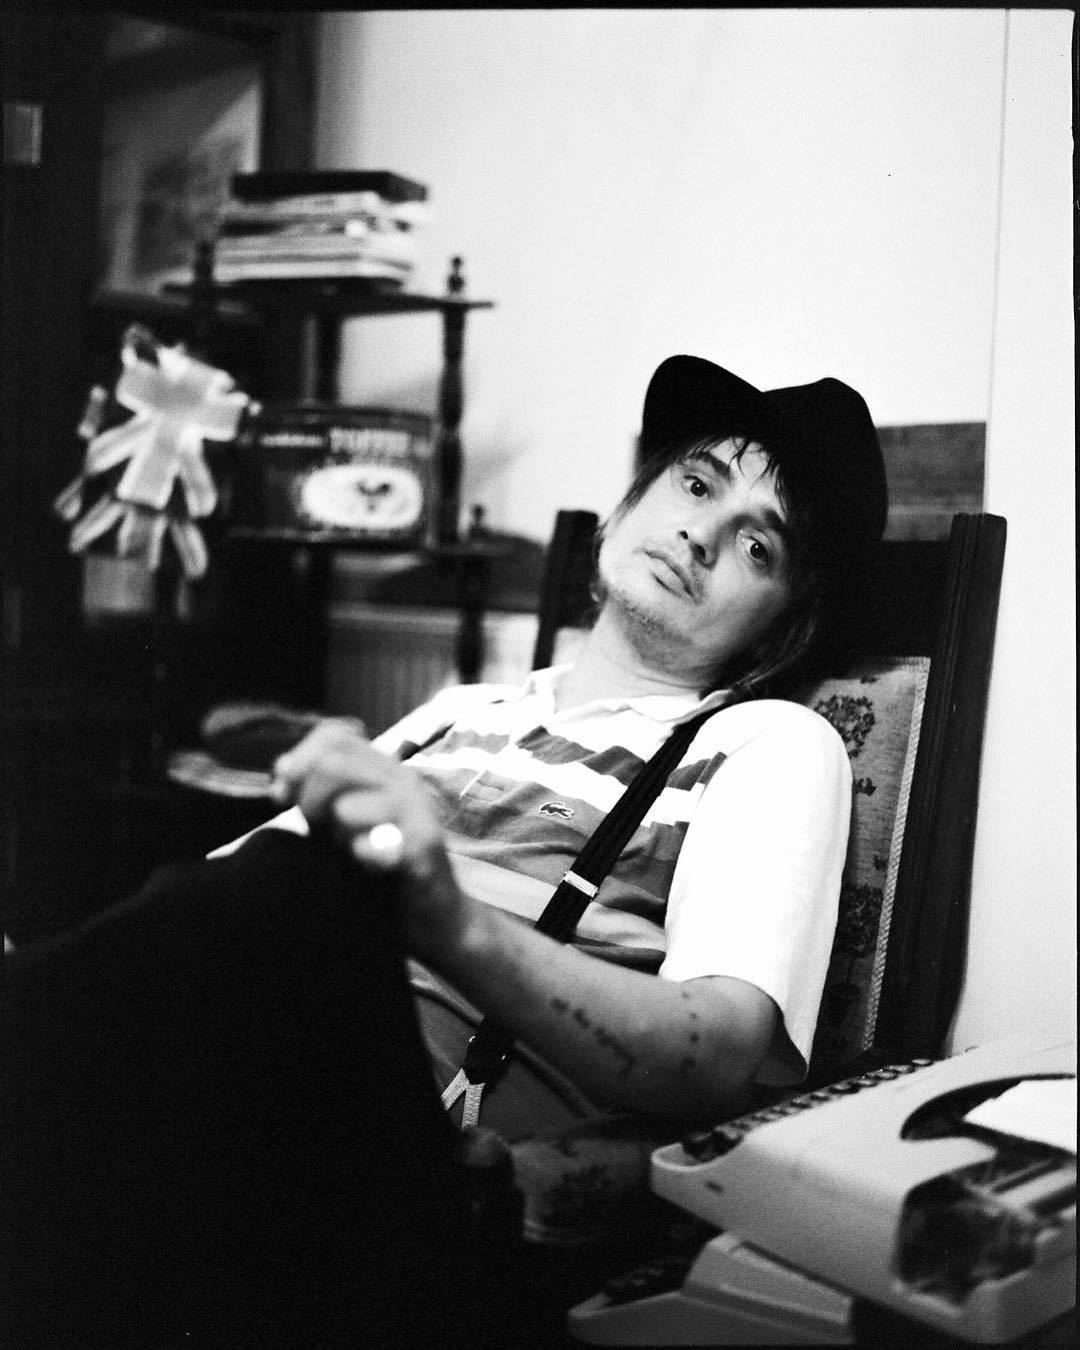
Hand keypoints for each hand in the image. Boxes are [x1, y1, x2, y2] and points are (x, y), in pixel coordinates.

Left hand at [271, 719, 467, 953]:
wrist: (437, 913)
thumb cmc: (384, 864)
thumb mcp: (342, 821)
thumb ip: (314, 791)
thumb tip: (281, 768)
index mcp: (383, 768)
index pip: (333, 736)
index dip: (299, 761)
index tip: (284, 795)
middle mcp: (402, 780)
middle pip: (332, 764)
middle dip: (308, 799)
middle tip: (315, 830)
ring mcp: (416, 811)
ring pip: (346, 807)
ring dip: (335, 835)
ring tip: (350, 852)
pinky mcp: (422, 848)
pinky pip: (372, 846)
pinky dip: (361, 856)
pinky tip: (367, 864)